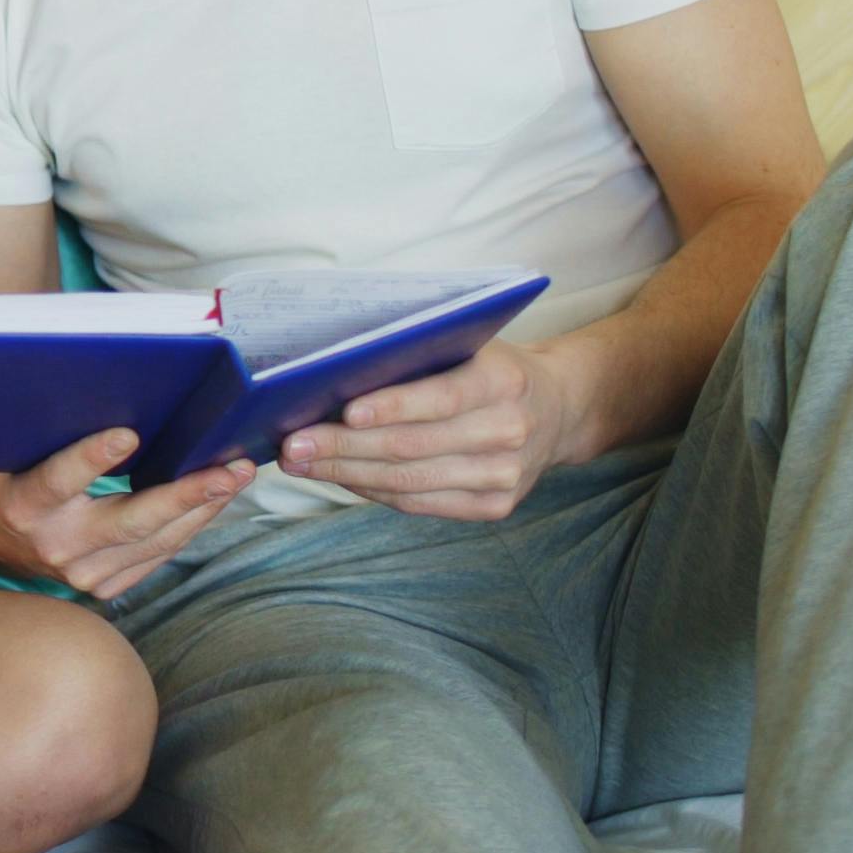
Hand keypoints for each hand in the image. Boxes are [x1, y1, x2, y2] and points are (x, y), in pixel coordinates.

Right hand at [0, 429, 253, 600]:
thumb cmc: (6, 474)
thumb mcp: (13, 448)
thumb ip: (50, 430)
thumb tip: (109, 387)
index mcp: (22, 506)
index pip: (58, 481)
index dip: (92, 458)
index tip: (128, 433)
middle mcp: (53, 546)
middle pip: (128, 523)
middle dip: (185, 495)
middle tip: (228, 470)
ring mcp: (81, 574)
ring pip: (155, 542)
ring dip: (201, 509)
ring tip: (236, 477)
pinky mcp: (103, 586)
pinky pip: (157, 555)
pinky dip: (188, 526)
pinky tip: (213, 500)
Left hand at [279, 340, 584, 521]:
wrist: (558, 408)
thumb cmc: (490, 369)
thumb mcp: (468, 346)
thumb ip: (417, 356)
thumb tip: (333, 373)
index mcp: (504, 381)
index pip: (443, 397)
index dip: (393, 407)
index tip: (345, 411)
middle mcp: (510, 431)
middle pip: (414, 447)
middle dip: (345, 447)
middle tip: (293, 445)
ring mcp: (505, 475)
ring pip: (410, 481)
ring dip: (347, 474)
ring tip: (301, 463)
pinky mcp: (496, 506)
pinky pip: (419, 504)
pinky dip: (372, 491)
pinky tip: (338, 477)